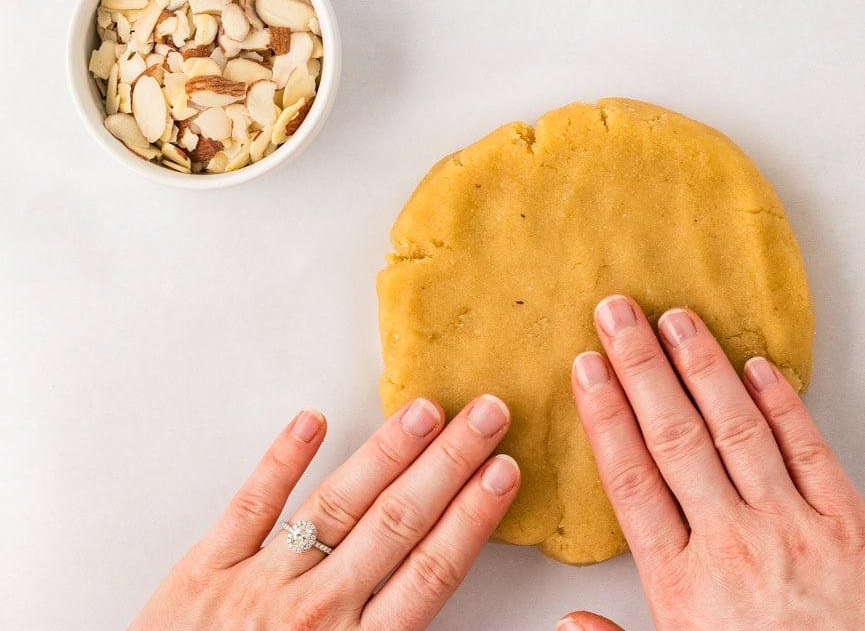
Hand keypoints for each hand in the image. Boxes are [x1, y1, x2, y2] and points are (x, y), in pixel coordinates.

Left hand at [130, 395, 518, 630]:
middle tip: (486, 414)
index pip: (431, 570)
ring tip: (425, 411)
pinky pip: (250, 506)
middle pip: (397, 522)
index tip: (503, 472)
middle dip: (450, 463)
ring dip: (387, 453)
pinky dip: (281, 461)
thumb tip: (436, 591)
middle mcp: (315, 611)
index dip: (472, 516)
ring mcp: (258, 583)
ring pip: (337, 504)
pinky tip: (313, 421)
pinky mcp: (204, 570)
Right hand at [560, 296, 864, 630]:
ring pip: (737, 430)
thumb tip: (569, 621)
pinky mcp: (850, 524)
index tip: (587, 368)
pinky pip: (809, 450)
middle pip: (674, 438)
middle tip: (618, 314)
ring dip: (702, 368)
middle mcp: (732, 546)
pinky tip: (756, 368)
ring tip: (677, 321)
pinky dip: (782, 405)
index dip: (606, 415)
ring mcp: (793, 529)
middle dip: (641, 367)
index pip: (632, 480)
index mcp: (683, 586)